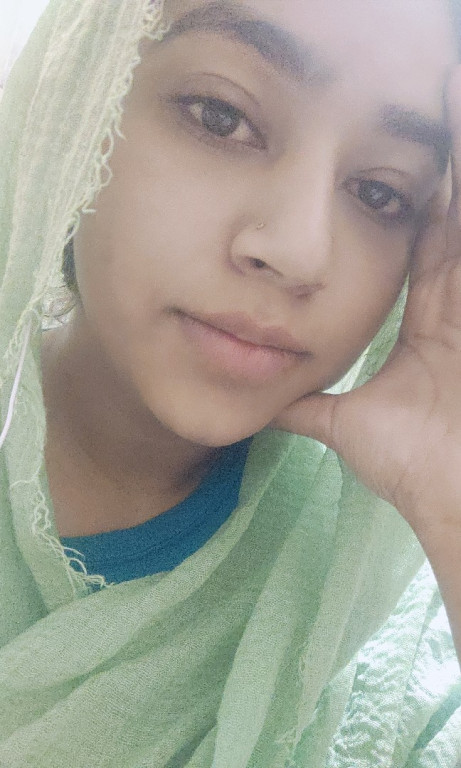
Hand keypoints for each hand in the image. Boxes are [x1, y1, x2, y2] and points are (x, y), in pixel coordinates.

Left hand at [271, 67, 460, 539]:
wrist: (453, 495)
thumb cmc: (412, 464)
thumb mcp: (346, 425)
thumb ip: (306, 408)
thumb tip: (261, 402)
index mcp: (429, 328)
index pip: (418, 253)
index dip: (407, 211)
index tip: (384, 170)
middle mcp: (458, 311)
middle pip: (448, 228)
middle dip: (436, 183)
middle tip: (423, 117)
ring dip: (448, 188)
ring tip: (440, 117)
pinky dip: (456, 211)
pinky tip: (447, 169)